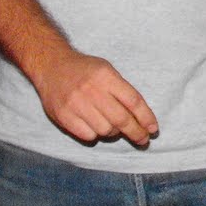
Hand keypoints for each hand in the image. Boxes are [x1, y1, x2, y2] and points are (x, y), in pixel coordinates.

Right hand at [35, 49, 158, 146]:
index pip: (133, 101)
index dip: (146, 117)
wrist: (52, 66)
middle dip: (136, 132)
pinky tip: (96, 128)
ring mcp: (76, 104)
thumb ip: (122, 90)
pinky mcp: (63, 116)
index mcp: (106, 76)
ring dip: (114, 133)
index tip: (154, 129)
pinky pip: (87, 135)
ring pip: (105, 130)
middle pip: (121, 119)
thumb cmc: (85, 70)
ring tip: (114, 128)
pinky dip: (96, 135)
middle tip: (143, 140)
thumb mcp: (107, 70)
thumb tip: (141, 117)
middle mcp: (92, 91)